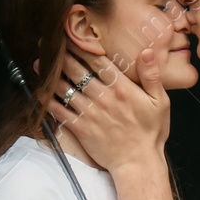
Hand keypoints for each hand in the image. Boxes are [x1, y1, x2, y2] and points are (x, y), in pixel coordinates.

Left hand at [47, 48, 169, 174]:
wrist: (138, 163)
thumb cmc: (150, 133)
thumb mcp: (160, 102)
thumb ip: (152, 76)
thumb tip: (147, 51)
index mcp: (121, 88)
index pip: (97, 60)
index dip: (82, 46)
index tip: (70, 35)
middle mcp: (103, 97)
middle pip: (77, 70)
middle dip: (61, 55)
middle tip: (49, 44)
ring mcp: (90, 113)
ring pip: (66, 88)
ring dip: (51, 74)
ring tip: (39, 63)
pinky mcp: (81, 128)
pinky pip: (60, 111)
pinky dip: (49, 101)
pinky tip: (41, 92)